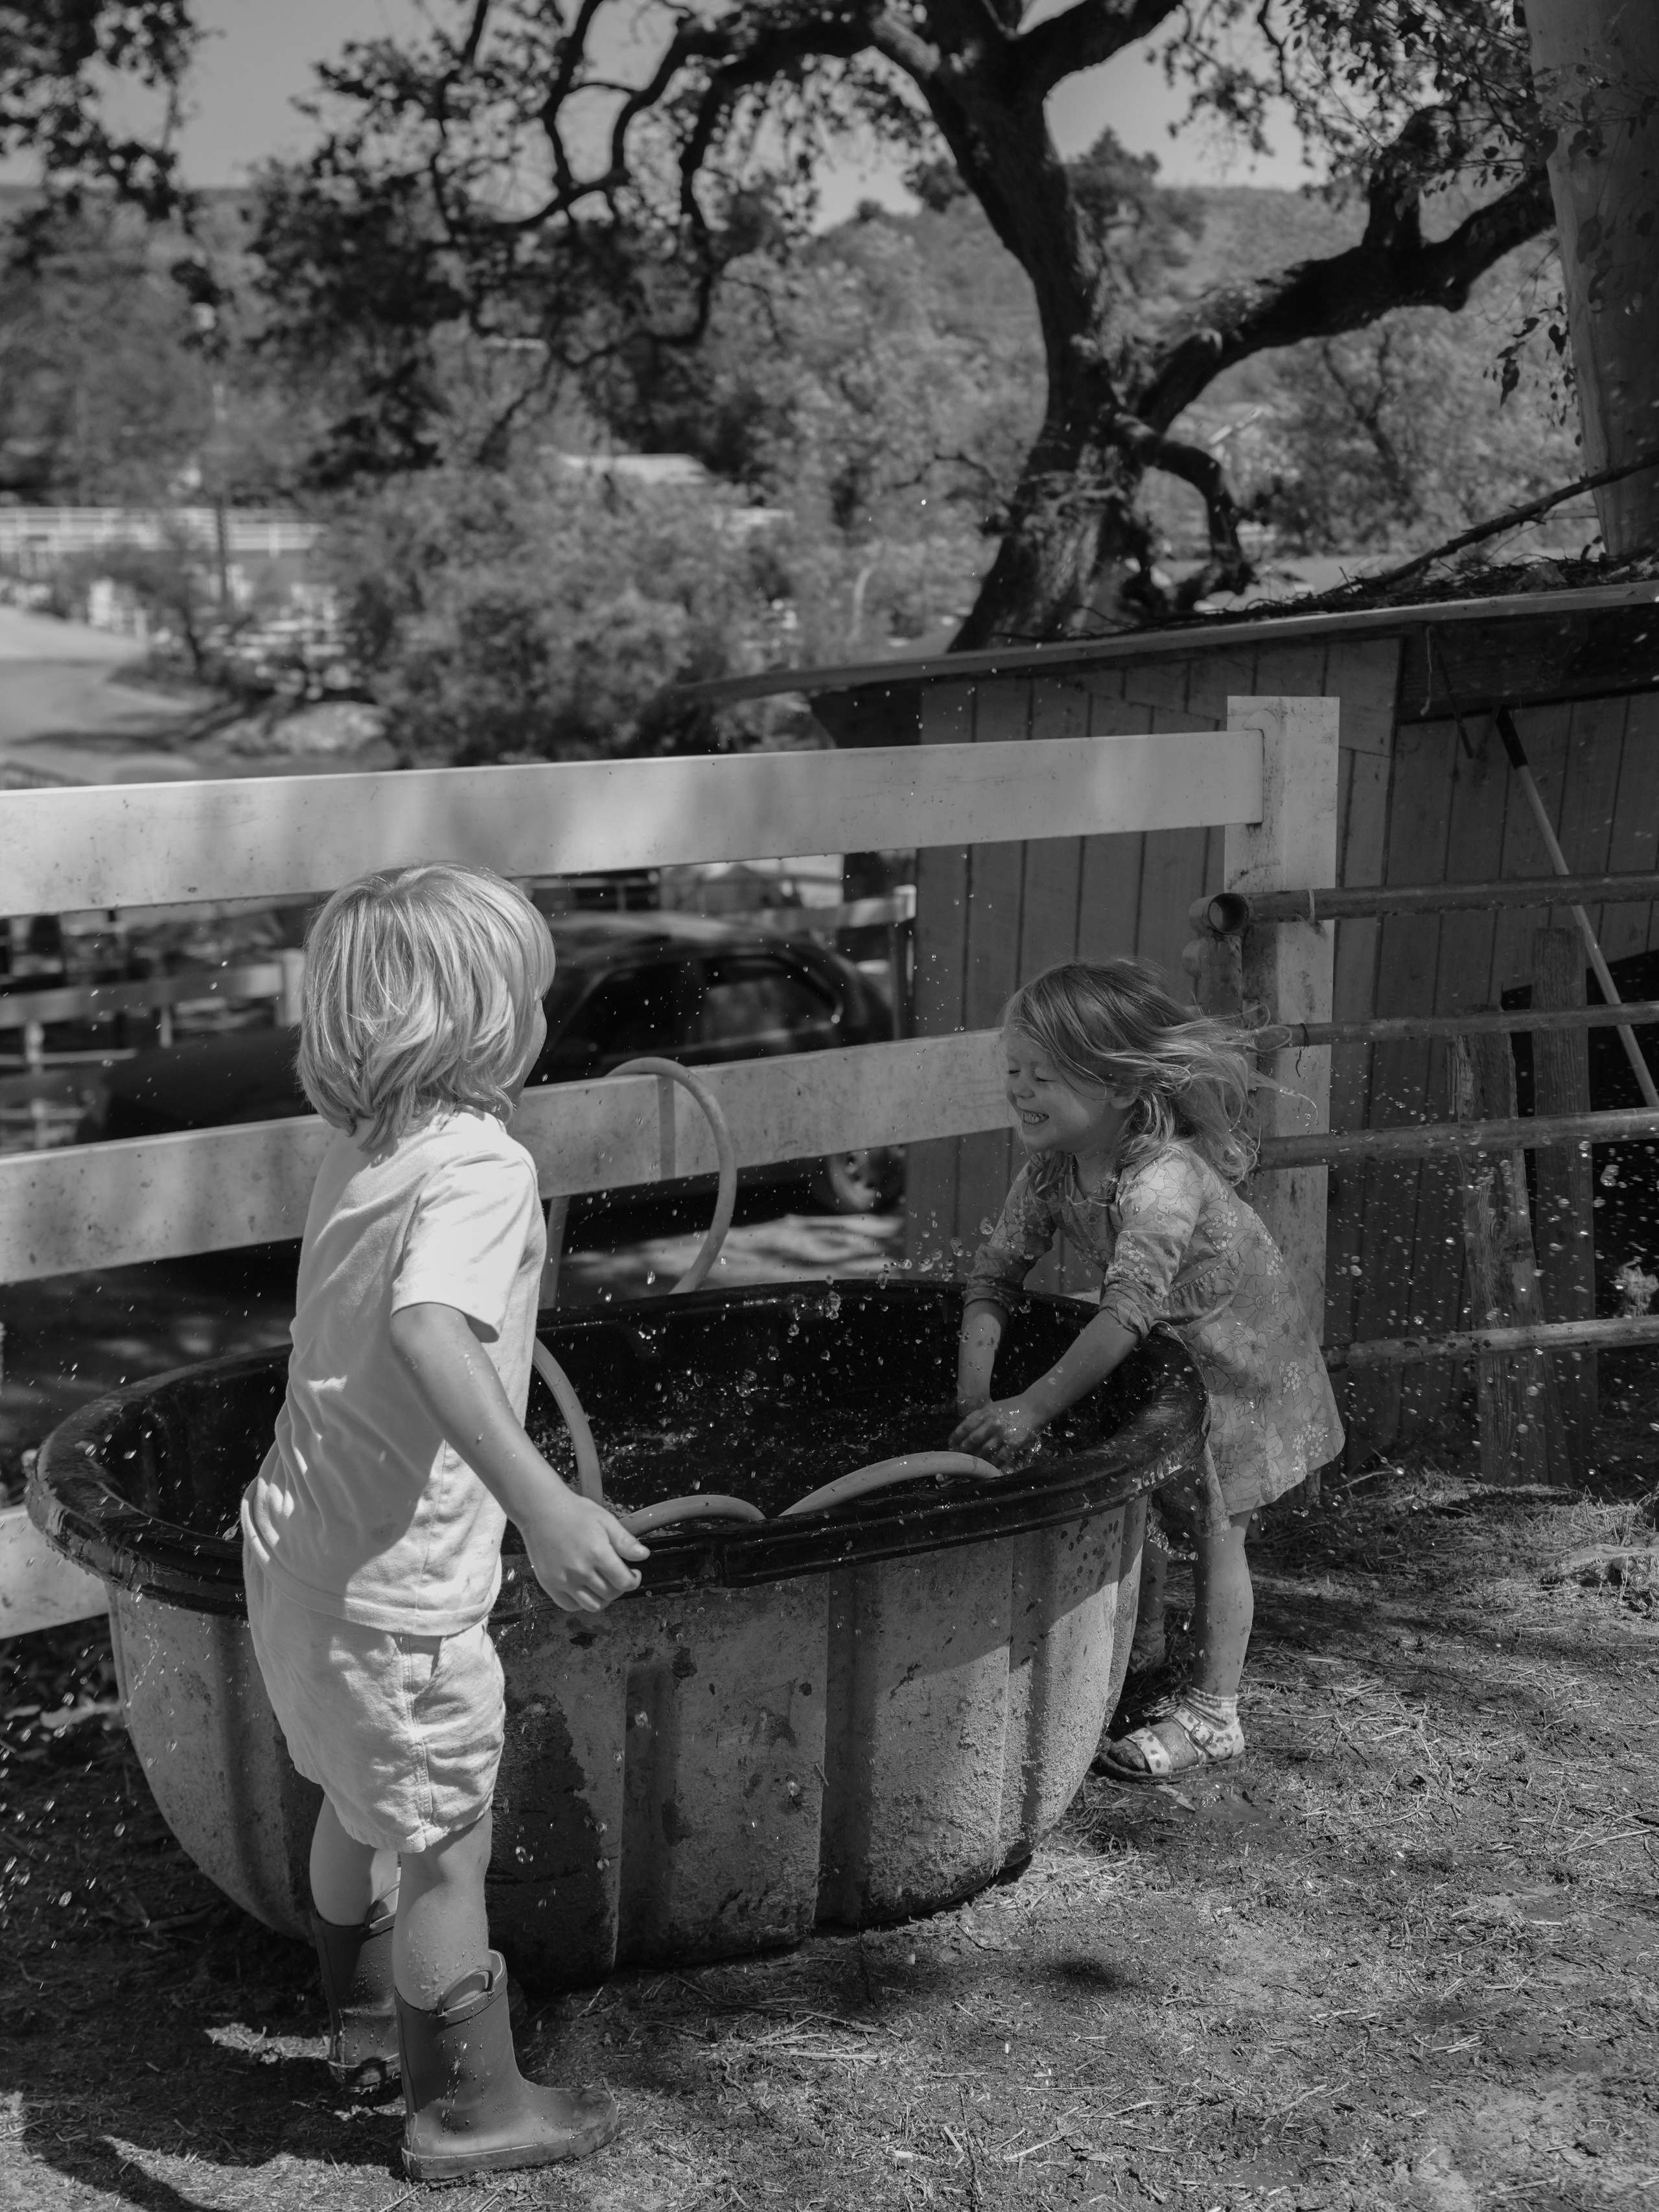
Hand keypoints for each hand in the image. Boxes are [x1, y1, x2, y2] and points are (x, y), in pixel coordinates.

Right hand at [523, 1489, 649, 1613]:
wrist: (541, 1510)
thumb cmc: (575, 1512)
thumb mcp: (605, 1520)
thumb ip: (625, 1541)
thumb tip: (644, 1556)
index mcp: (598, 1553)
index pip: (624, 1582)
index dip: (634, 1580)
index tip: (633, 1573)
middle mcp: (581, 1571)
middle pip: (610, 1594)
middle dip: (619, 1587)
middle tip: (617, 1576)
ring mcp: (563, 1580)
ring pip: (592, 1605)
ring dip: (603, 1598)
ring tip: (602, 1584)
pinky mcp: (549, 1584)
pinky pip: (570, 1605)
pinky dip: (581, 1602)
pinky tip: (584, 1588)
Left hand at [949, 1394, 1045, 1466]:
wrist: (1033, 1407)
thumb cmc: (1011, 1408)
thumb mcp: (991, 1408)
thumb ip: (979, 1419)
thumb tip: (963, 1434)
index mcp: (984, 1413)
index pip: (965, 1427)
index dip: (956, 1438)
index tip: (951, 1445)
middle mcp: (991, 1423)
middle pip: (972, 1440)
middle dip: (963, 1451)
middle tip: (959, 1458)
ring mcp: (1002, 1434)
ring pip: (985, 1450)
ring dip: (977, 1459)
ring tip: (972, 1465)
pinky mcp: (1013, 1443)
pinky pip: (1000, 1457)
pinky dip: (993, 1464)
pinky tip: (989, 1468)